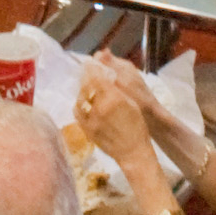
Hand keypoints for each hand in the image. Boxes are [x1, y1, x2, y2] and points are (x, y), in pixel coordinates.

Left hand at [77, 58, 161, 180]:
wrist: (133, 152)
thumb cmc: (137, 126)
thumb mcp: (132, 104)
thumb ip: (117, 88)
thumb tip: (107, 73)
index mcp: (114, 99)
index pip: (97, 76)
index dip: (92, 67)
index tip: (91, 62)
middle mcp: (100, 107)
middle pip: (86, 86)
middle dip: (86, 76)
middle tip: (86, 71)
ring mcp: (91, 120)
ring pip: (80, 98)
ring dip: (82, 90)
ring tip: (85, 86)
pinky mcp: (87, 129)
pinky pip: (77, 113)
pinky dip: (79, 105)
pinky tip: (83, 102)